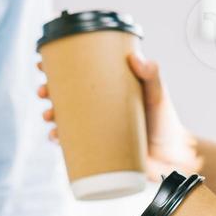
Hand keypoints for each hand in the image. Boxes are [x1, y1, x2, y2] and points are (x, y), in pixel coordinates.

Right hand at [39, 52, 199, 177]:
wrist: (172, 158)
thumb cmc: (166, 122)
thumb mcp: (157, 95)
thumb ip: (151, 75)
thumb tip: (137, 58)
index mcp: (106, 88)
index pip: (77, 73)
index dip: (55, 67)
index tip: (42, 62)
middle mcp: (97, 107)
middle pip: (63, 95)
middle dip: (46, 91)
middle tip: (43, 91)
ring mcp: (95, 128)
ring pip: (63, 119)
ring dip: (49, 115)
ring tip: (49, 116)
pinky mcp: (96, 149)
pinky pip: (70, 144)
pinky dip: (59, 140)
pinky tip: (54, 138)